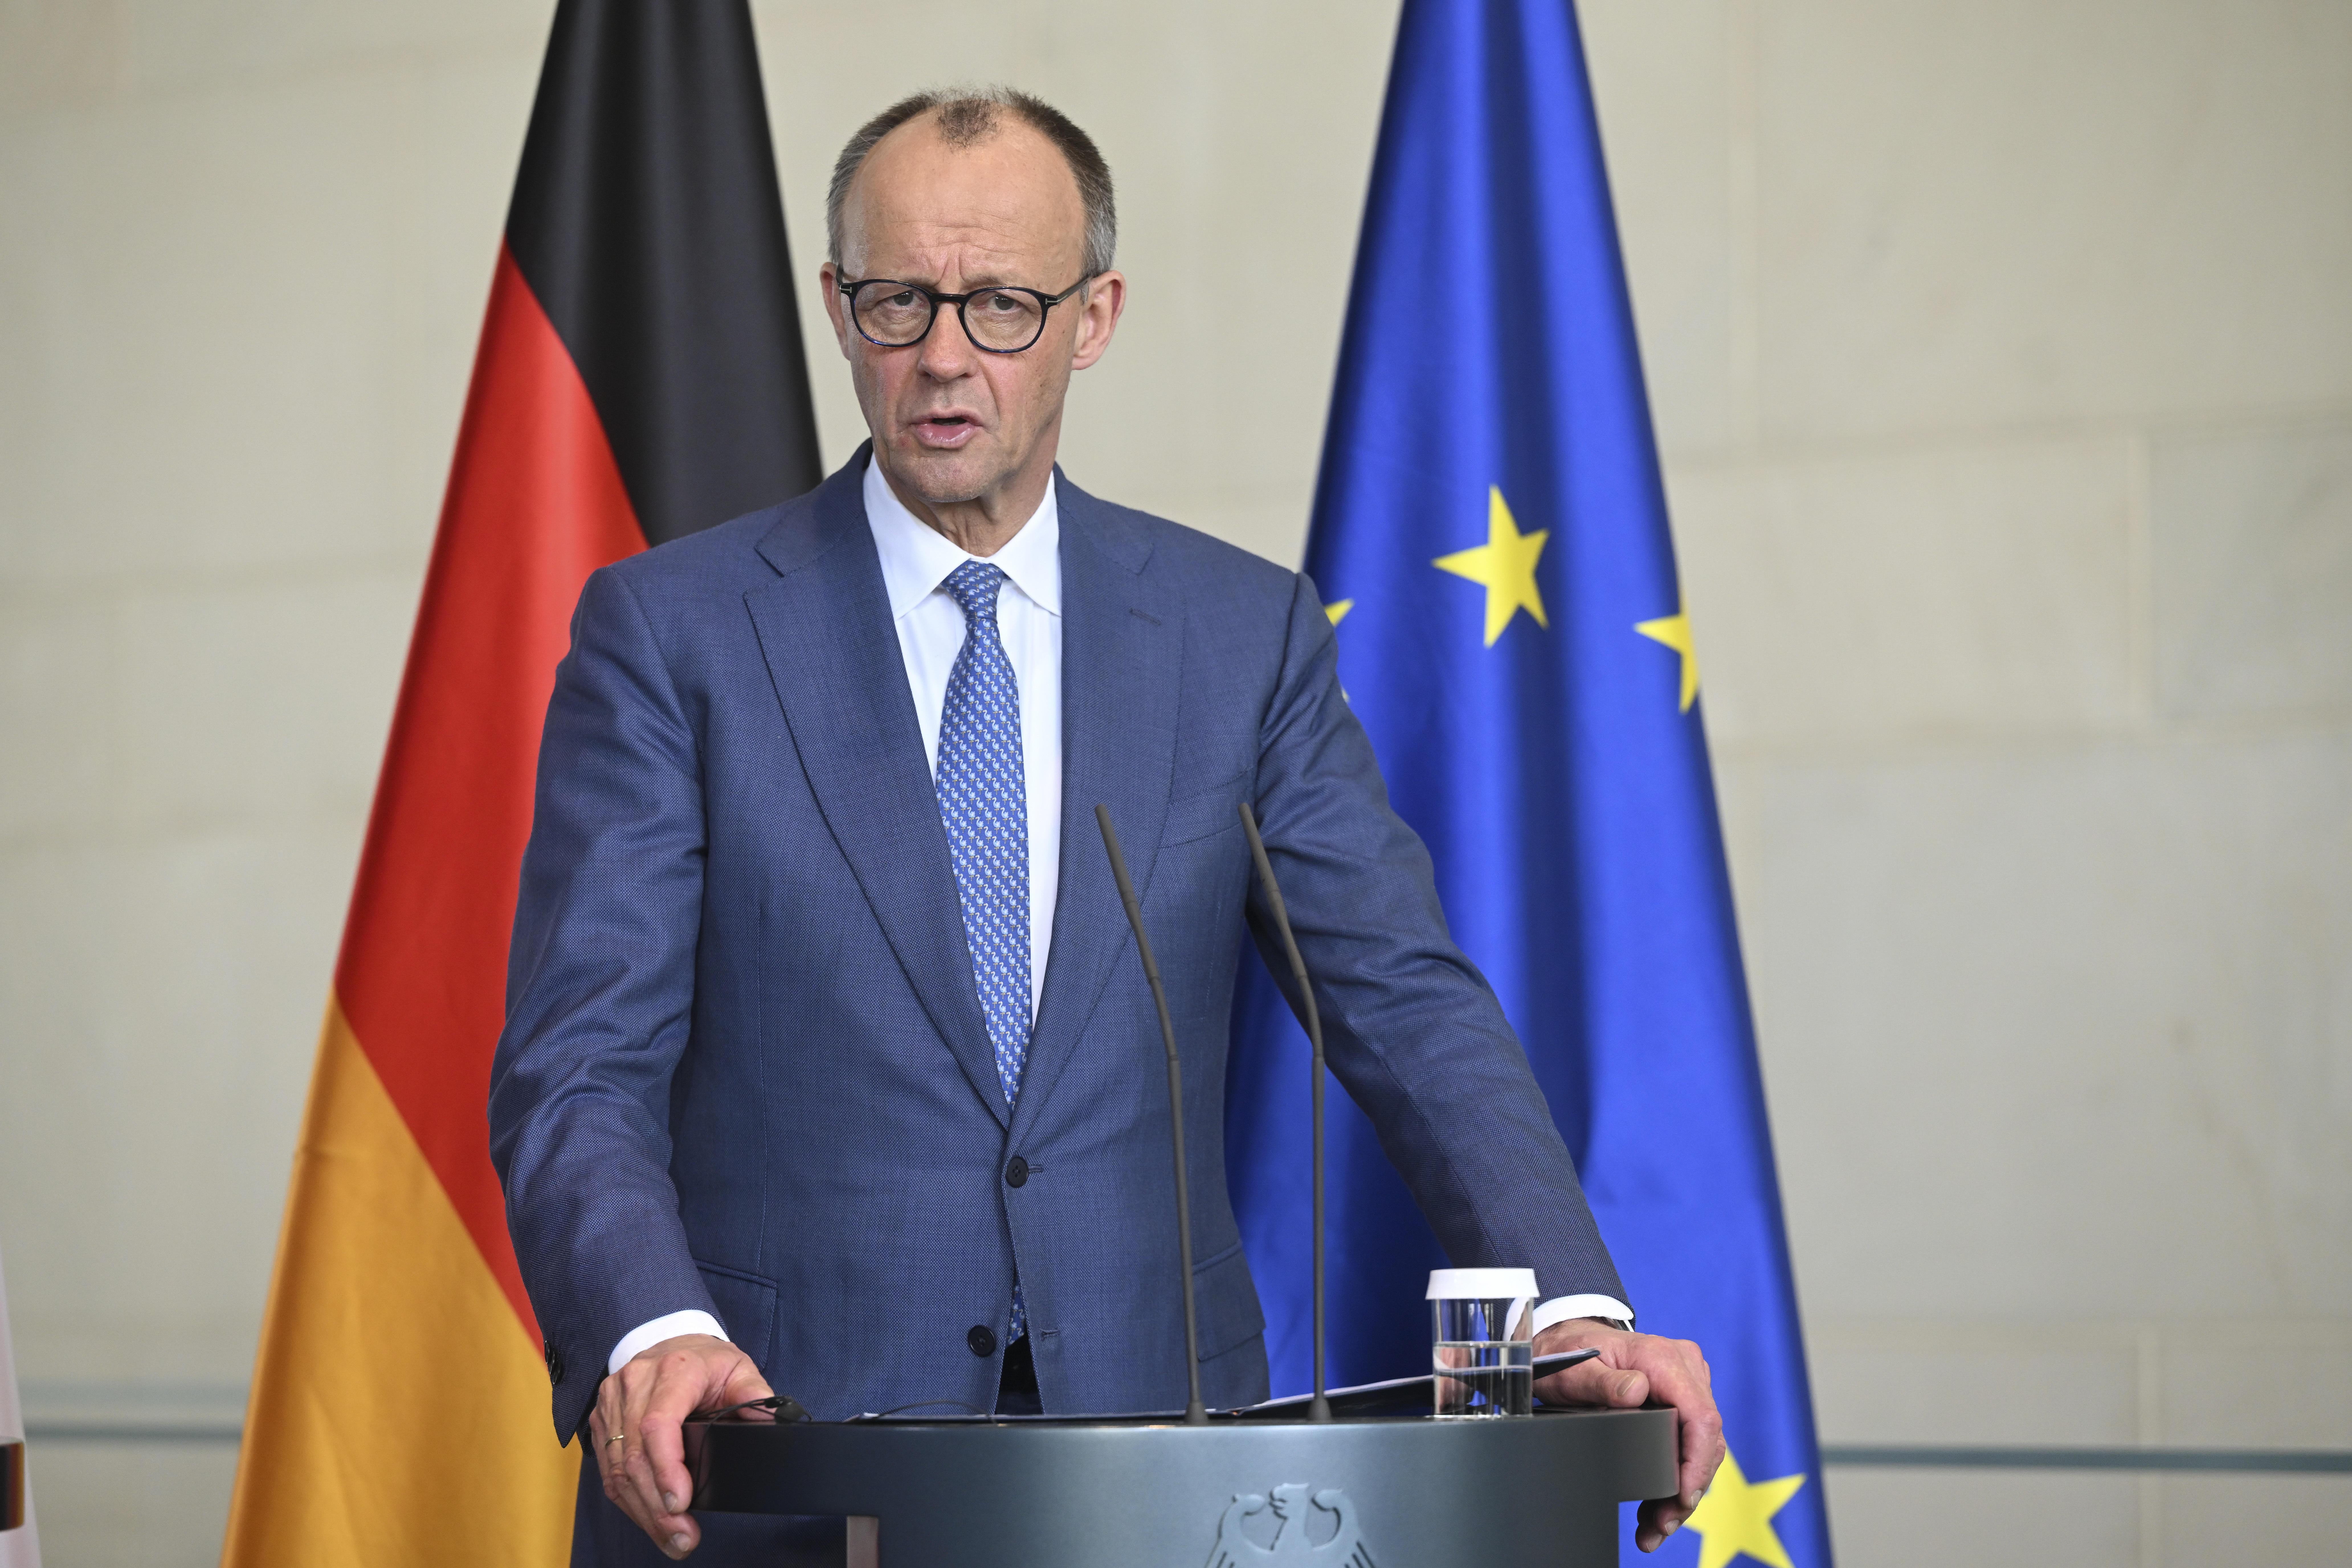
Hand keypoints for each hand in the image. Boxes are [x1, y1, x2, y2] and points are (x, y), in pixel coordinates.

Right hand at [587, 1333, 772, 1558]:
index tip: (680, 1503)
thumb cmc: (707, 1361)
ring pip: (617, 1469)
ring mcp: (614, 1401)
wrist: (670, 1340)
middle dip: (658, 1506)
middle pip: (635, 1455)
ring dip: (643, 1511)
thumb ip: (756, 1397)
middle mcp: (637, 1383)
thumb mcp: (740, 1369)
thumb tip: (775, 1426)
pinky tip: (650, 1519)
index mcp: (675, 1370)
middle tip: (683, 1538)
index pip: (659, 1424)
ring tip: (671, 1538)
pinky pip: (608, 1469)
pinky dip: (629, 1500)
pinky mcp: (601, 1419)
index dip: (667, 1468)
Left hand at [1533, 1319, 1722, 1551]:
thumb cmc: (1570, 1355)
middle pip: (1705, 1439)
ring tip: (1656, 1528)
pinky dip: (1676, 1478)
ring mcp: (1685, 1384)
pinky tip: (1657, 1511)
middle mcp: (1684, 1369)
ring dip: (1682, 1492)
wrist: (1568, 1343)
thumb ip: (1603, 1381)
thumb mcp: (1576, 1370)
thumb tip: (1637, 1391)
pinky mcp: (1680, 1400)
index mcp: (1664, 1359)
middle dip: (1688, 1489)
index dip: (1697, 1463)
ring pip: (1700, 1448)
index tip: (1683, 1497)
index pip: (1701, 1416)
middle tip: (1662, 1525)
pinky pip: (1688, 1443)